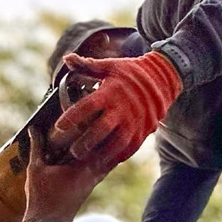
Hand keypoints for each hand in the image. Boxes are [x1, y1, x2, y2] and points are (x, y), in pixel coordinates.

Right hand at [22, 127, 112, 221]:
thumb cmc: (40, 197)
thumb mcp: (36, 169)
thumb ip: (37, 147)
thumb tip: (34, 128)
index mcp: (81, 167)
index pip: (94, 141)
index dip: (98, 125)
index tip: (101, 113)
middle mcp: (92, 174)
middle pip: (106, 149)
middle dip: (107, 134)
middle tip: (111, 119)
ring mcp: (93, 182)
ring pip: (107, 160)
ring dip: (108, 146)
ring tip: (113, 131)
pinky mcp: (90, 188)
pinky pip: (102, 169)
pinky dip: (105, 159)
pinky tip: (106, 151)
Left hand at [49, 51, 180, 167]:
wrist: (162, 78)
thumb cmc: (130, 72)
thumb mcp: (109, 66)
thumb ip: (86, 66)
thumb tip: (67, 58)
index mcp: (110, 92)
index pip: (87, 106)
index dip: (72, 117)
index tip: (58, 126)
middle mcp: (121, 109)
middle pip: (101, 130)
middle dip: (85, 142)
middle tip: (73, 151)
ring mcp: (134, 121)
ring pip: (116, 143)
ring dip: (102, 155)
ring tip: (89, 162)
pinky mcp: (143, 130)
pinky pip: (130, 148)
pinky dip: (118, 156)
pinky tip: (107, 160)